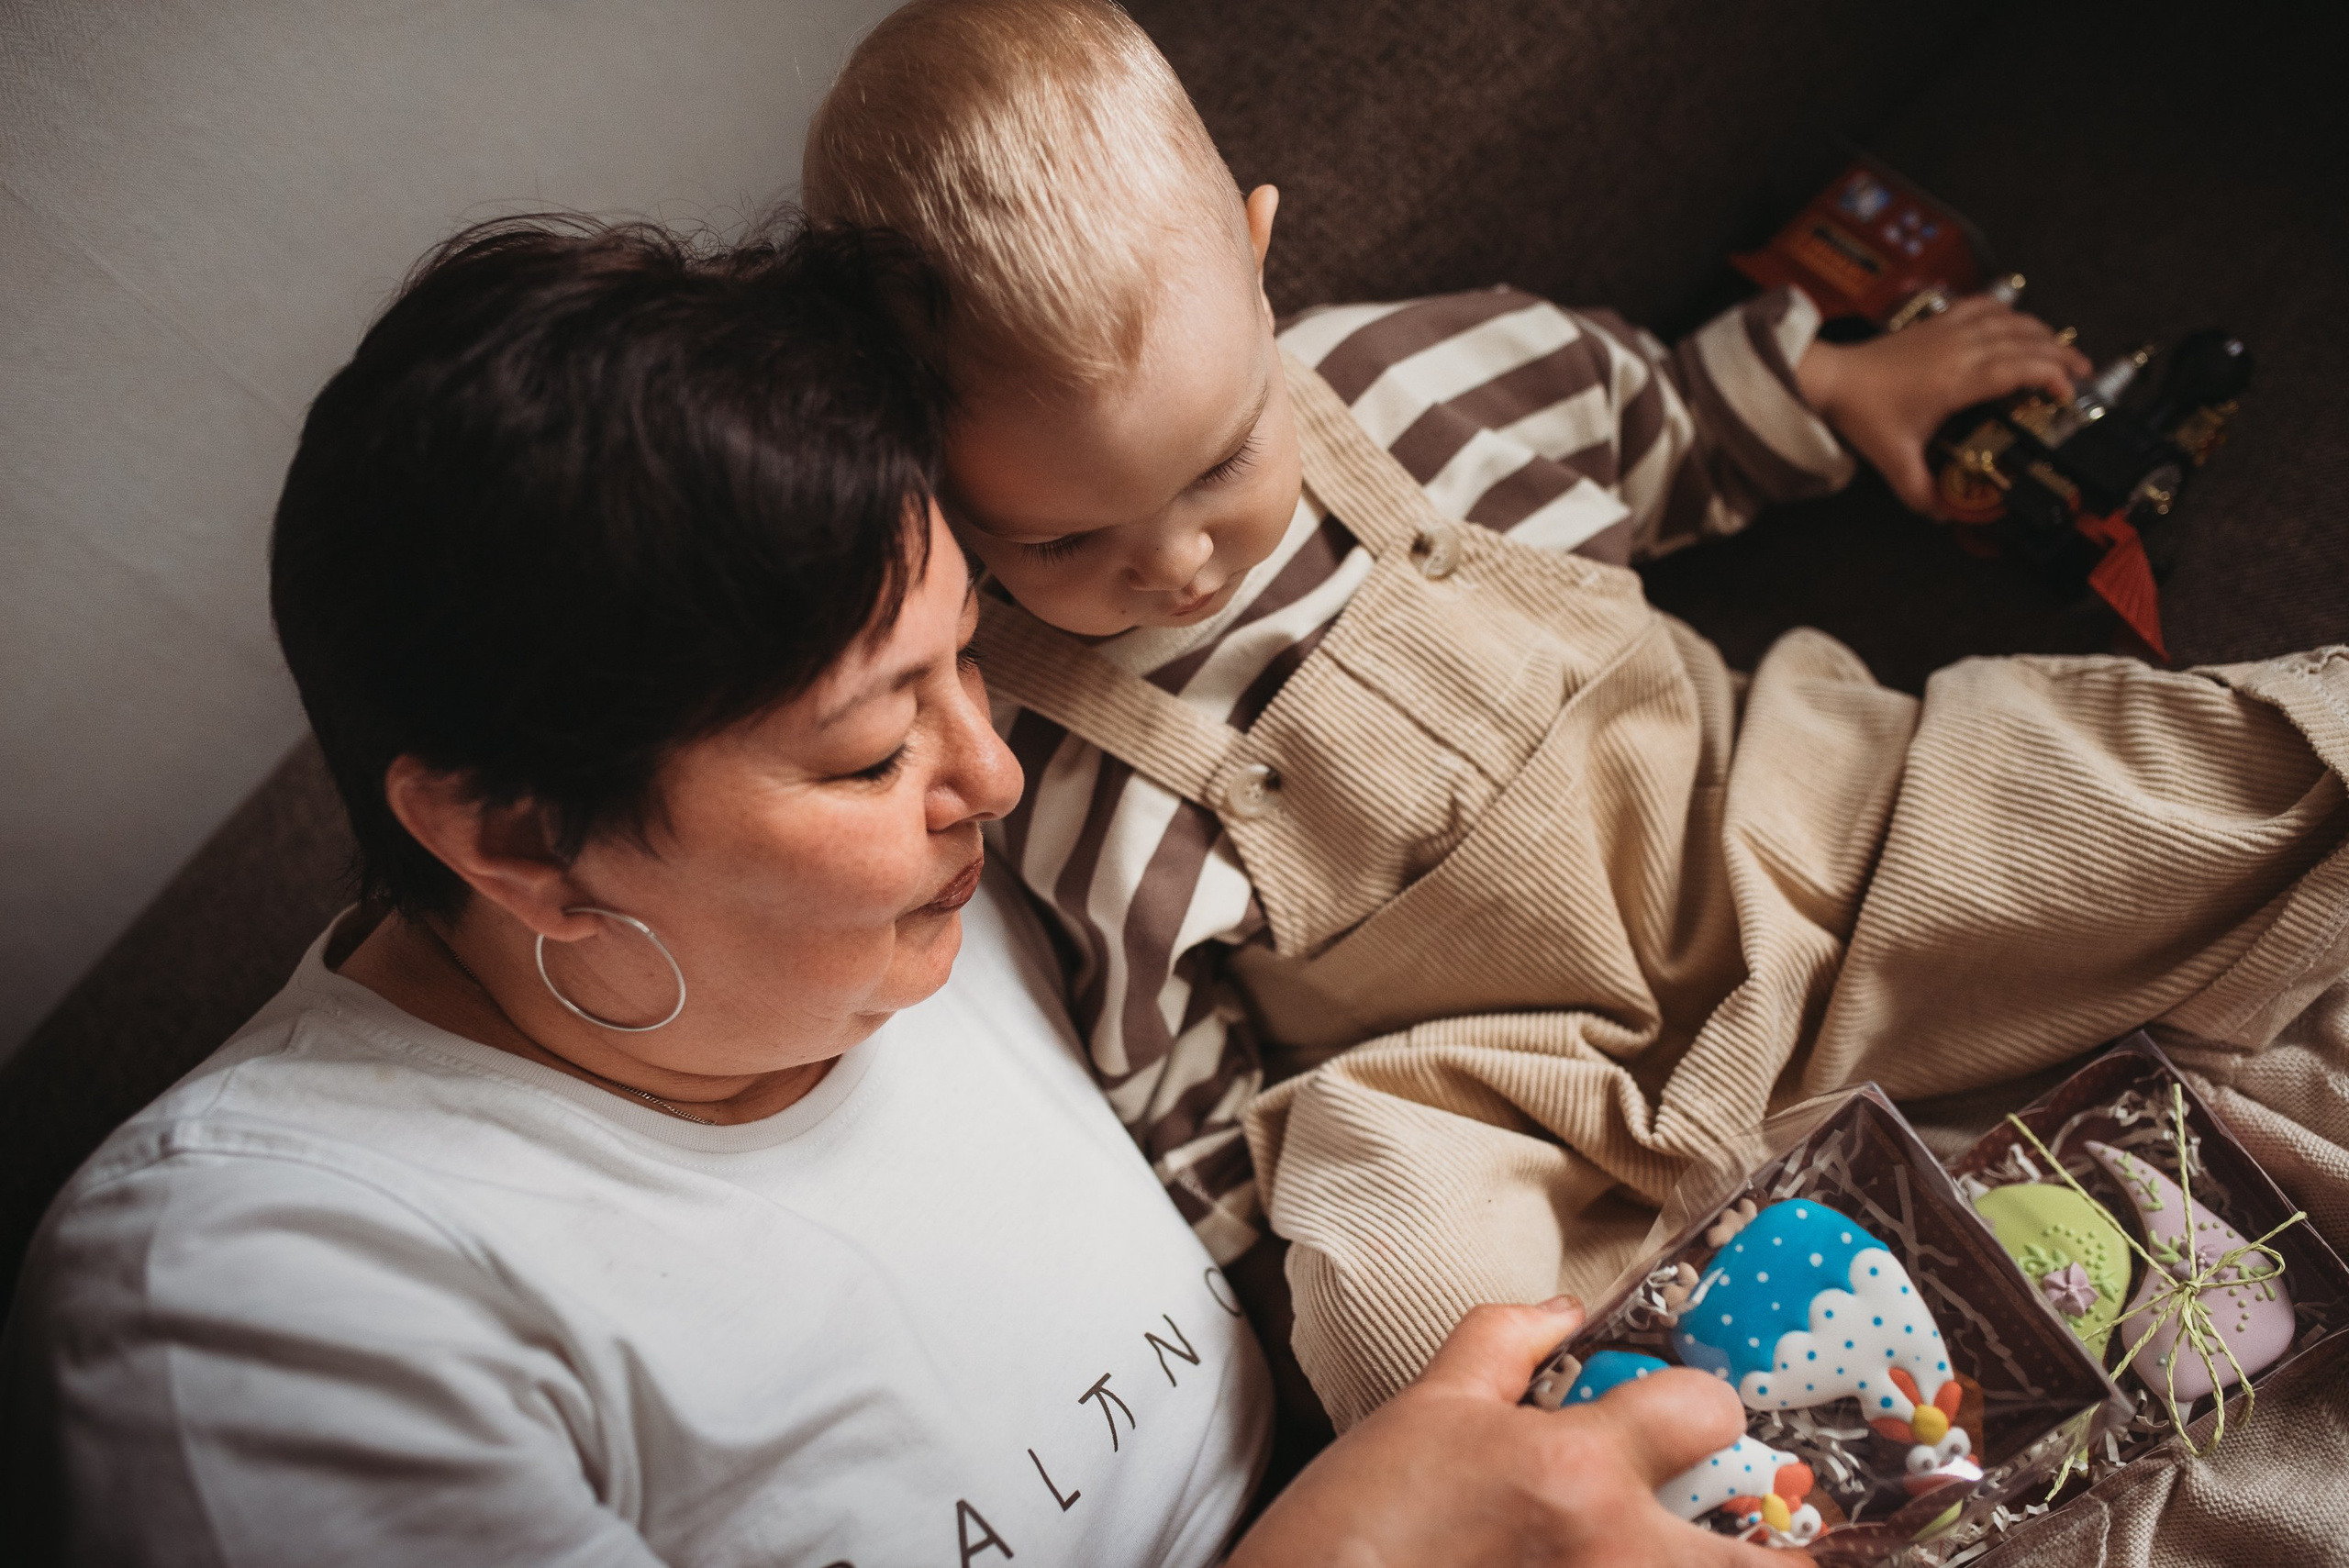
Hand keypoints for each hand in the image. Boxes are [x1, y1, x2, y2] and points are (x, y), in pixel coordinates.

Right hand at [1227, 1298, 1794, 1567]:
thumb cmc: (1354, 1530)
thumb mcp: (1423, 1411)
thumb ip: (1505, 1344)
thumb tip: (1568, 1311)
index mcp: (1575, 1472)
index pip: (1706, 1414)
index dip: (1709, 1408)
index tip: (1698, 1423)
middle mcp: (1616, 1559)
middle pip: (1777, 1563)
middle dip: (1781, 1547)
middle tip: (1754, 1532)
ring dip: (1722, 1567)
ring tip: (1694, 1552)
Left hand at [1796, 295, 2091, 514]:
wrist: (1832, 378)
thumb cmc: (1862, 412)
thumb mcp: (1895, 461)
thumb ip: (1921, 491)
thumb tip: (1944, 514)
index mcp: (1956, 380)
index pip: (2019, 368)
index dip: (2051, 377)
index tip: (2067, 395)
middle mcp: (1959, 348)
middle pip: (2026, 341)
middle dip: (2061, 355)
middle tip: (2082, 374)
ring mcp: (1949, 330)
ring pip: (2010, 319)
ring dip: (2041, 332)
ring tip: (2061, 350)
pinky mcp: (1938, 322)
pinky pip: (1983, 305)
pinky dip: (2008, 312)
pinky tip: (2018, 322)